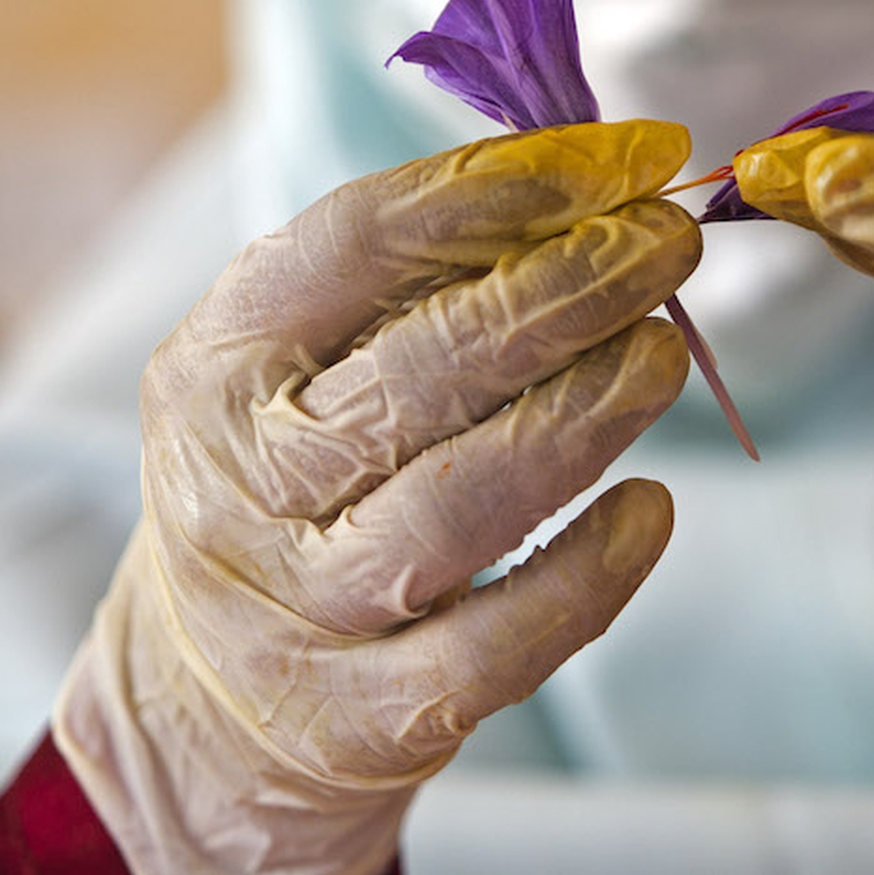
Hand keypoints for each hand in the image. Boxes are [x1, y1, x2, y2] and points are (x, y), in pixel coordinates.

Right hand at [53, 121, 697, 872]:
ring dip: (587, 411)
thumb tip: (596, 184)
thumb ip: (414, 284)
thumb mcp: (293, 375)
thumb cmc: (286, 495)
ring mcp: (303, 608)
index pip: (357, 244)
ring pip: (464, 500)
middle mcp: (241, 483)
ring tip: (665, 349)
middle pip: (424, 367)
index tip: (621, 157)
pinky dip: (588, 572)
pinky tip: (653, 510)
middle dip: (570, 287)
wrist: (203, 713)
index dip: (502, 187)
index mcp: (215, 363)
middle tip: (670, 240)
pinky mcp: (369, 717)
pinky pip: (498, 642)